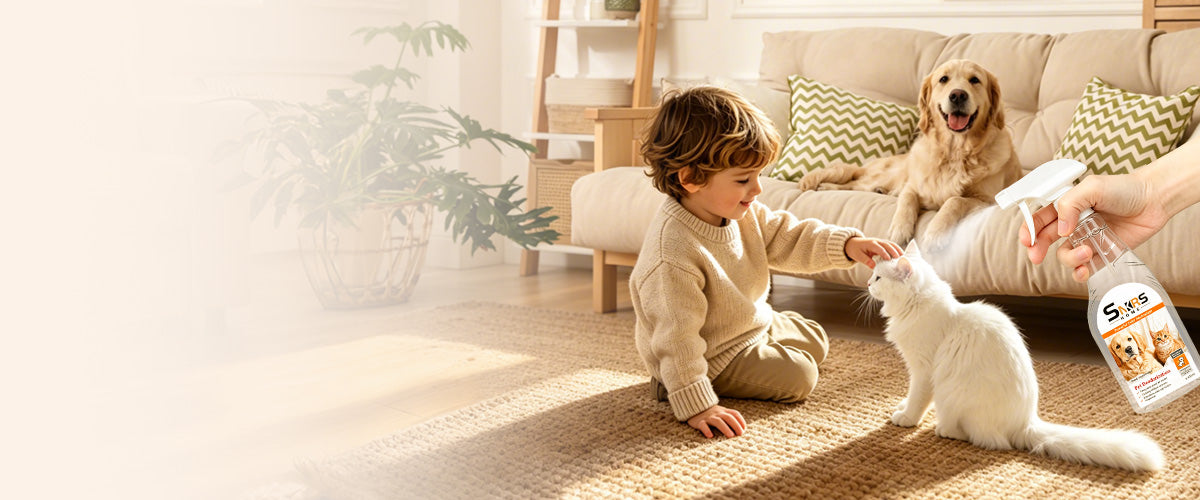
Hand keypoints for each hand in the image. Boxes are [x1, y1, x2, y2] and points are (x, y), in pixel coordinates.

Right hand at [687, 404, 745, 438]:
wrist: (693, 407)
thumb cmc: (711, 414)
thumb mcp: (721, 413)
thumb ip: (730, 418)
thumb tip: (743, 429)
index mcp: (723, 411)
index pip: (734, 414)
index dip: (741, 421)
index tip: (744, 429)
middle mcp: (717, 413)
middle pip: (728, 417)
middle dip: (735, 425)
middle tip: (740, 434)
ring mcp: (708, 417)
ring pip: (717, 421)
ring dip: (725, 428)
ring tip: (730, 436)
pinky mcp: (699, 422)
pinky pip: (703, 425)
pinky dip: (706, 430)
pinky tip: (710, 436)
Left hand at [845, 236, 903, 268]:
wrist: (852, 243)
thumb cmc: (855, 249)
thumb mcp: (858, 256)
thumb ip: (866, 261)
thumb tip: (873, 266)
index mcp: (870, 244)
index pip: (879, 248)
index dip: (884, 253)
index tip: (888, 259)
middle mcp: (876, 241)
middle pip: (887, 245)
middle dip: (893, 251)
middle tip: (899, 258)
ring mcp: (880, 242)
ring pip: (890, 244)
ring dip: (897, 249)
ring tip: (903, 256)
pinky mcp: (882, 244)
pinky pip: (890, 245)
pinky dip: (896, 249)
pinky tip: (901, 254)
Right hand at [1019, 173, 1168, 281]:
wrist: (1154, 200)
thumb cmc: (1124, 189)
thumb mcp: (1092, 188)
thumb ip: (1070, 204)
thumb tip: (1060, 230)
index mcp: (1066, 206)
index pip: (1039, 219)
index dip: (1029, 230)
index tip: (1027, 241)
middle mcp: (1073, 224)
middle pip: (1046, 240)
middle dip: (1037, 250)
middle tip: (1036, 257)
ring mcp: (1086, 239)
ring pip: (1065, 256)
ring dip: (1070, 258)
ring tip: (1087, 251)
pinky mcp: (1102, 253)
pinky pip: (1085, 267)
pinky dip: (1081, 272)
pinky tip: (1086, 269)